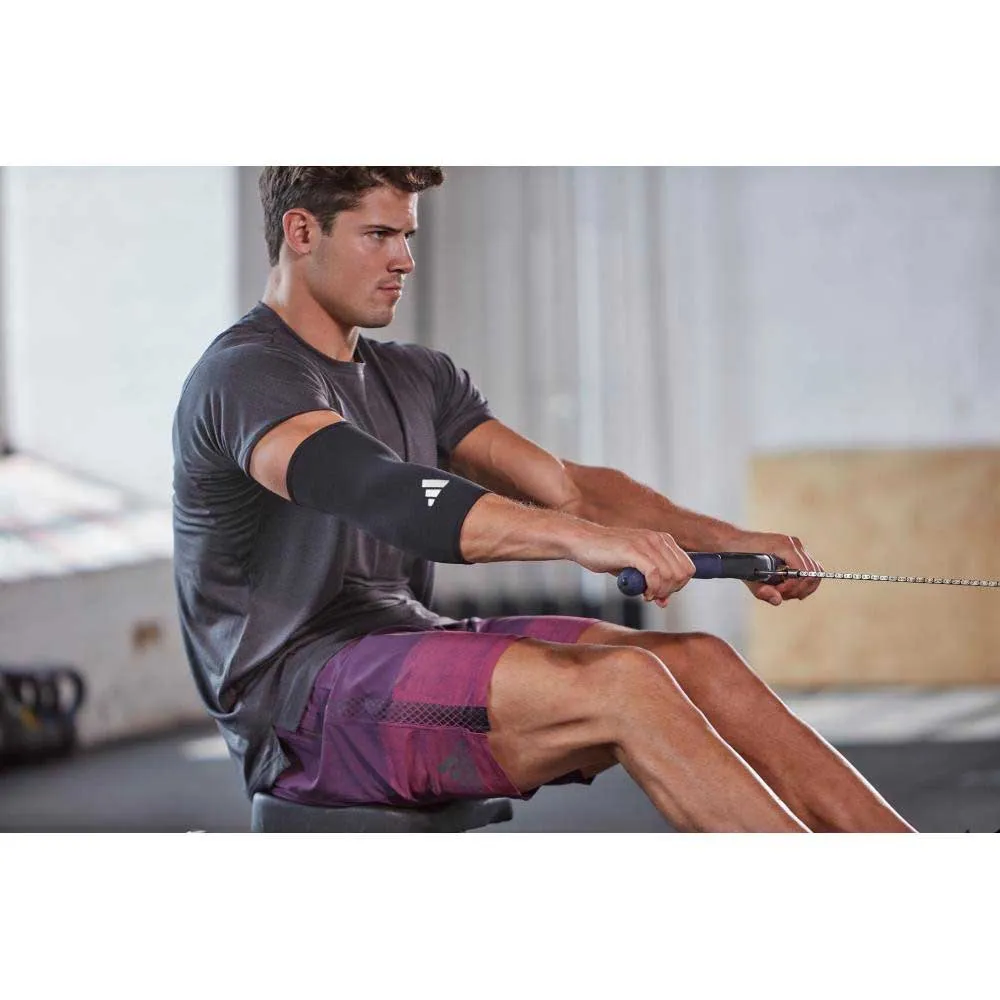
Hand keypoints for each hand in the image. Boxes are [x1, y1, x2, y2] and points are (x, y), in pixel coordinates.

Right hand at [570, 524, 694, 606]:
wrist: (583, 542)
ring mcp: (646, 543)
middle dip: (672, 590)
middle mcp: (658, 539)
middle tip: (655, 596)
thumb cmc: (607, 555)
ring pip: (671, 575)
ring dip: (661, 592)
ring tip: (647, 595)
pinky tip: (643, 593)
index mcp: (662, 539)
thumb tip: (665, 601)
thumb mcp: (635, 568)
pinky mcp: (634, 550)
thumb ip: (652, 581)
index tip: (663, 593)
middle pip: (683, 573)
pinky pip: (655, 575)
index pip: (688, 567)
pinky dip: (653, 589)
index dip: (679, 585)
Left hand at [734, 531, 822, 605]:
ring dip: (801, 587)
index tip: (779, 592)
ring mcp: (796, 547)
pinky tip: (788, 587)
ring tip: (783, 591)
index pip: (804, 572)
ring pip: (813, 572)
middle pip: (812, 573)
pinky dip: (802, 581)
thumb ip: (763, 590)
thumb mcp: (748, 576)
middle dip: (798, 589)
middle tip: (782, 594)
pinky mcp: (794, 551)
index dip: (794, 587)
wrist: (734, 542)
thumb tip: (777, 600)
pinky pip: (808, 568)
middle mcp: (793, 544)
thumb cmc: (740, 555)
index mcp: (784, 546)